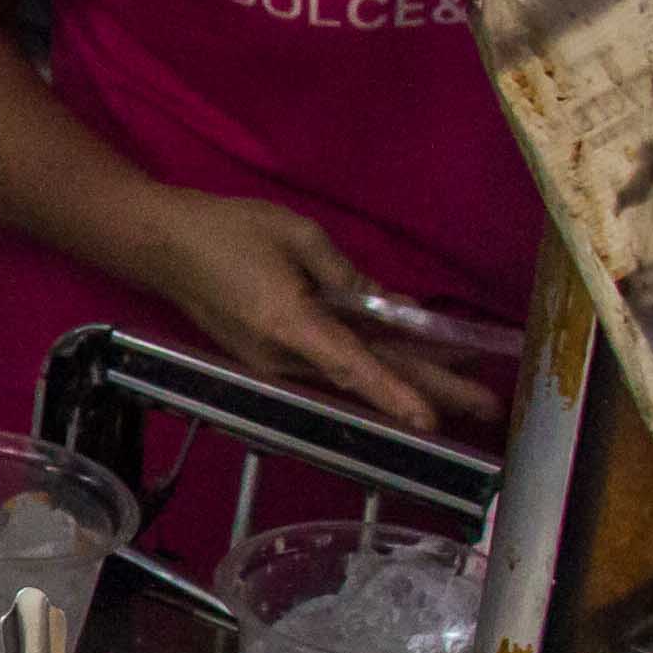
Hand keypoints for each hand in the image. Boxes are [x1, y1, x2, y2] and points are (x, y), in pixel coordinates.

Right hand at [128, 192, 493, 431]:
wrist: (163, 247)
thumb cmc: (228, 230)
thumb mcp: (297, 234)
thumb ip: (347, 274)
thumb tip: (388, 304)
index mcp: (289, 324)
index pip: (352, 366)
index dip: (395, 394)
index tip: (433, 422)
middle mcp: (285, 357)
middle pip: (368, 378)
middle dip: (431, 392)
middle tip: (489, 407)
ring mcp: (277, 363)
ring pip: (355, 375)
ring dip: (411, 379)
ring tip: (467, 385)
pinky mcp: (273, 357)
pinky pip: (333, 365)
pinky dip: (376, 366)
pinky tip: (413, 361)